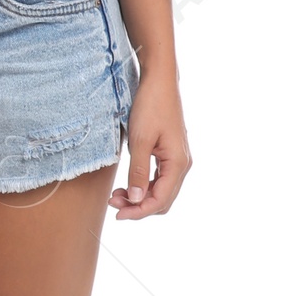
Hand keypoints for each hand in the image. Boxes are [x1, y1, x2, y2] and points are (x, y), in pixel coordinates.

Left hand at [111, 72, 189, 218]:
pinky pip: (160, 179)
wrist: (159, 82)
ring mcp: (177, 159)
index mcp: (178, 163)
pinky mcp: (170, 154)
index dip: (139, 211)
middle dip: (138, 206)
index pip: (160, 200)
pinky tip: (129, 185)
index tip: (117, 214)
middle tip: (113, 203)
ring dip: (140, 197)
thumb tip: (137, 199)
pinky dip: (144, 186)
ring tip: (117, 195)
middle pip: (162, 199)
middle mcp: (182, 164)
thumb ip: (139, 172)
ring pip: (161, 191)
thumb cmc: (150, 106)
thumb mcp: (140, 141)